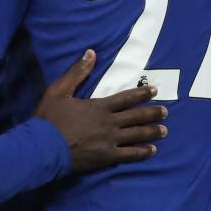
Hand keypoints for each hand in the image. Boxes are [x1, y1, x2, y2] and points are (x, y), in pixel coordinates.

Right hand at [35, 50, 167, 172]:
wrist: (44, 147)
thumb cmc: (50, 118)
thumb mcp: (59, 90)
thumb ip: (77, 72)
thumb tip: (91, 53)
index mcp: (99, 106)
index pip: (126, 98)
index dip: (141, 93)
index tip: (154, 90)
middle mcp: (109, 123)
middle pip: (136, 116)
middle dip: (153, 113)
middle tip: (166, 111)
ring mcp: (110, 142)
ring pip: (137, 135)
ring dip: (152, 132)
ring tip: (164, 130)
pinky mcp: (107, 157)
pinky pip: (130, 154)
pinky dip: (143, 152)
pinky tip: (152, 150)